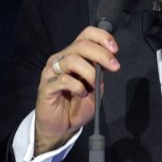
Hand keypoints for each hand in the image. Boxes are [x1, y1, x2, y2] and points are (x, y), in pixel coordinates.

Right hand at [35, 26, 118, 153]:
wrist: (62, 127)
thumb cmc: (77, 106)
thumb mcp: (94, 87)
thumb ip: (99, 73)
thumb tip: (107, 63)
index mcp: (73, 55)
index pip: (86, 35)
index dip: (102, 37)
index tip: (115, 50)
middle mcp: (61, 59)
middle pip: (81, 45)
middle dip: (101, 54)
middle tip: (114, 67)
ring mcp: (51, 72)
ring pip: (72, 60)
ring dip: (89, 72)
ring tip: (94, 86)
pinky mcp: (46, 86)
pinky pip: (63, 80)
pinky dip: (77, 87)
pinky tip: (82, 94)